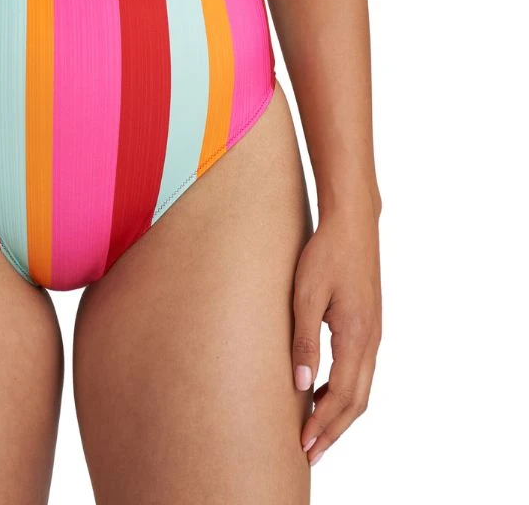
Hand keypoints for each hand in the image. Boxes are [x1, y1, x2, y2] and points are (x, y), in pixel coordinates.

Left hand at [292, 203, 381, 465]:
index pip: (343, 396)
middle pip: (357, 401)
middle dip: (333, 430)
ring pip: (361, 388)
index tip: (303, 446)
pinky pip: (360, 370)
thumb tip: (301, 385)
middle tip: (308, 453)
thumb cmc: (326, 253)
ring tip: (314, 430)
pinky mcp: (368, 324)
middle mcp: (371, 340)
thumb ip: (304, 340)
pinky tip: (323, 391)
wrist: (352, 222)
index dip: (323, 425)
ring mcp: (373, 332)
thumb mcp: (306, 294)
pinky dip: (345, 391)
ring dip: (339, 413)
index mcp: (357, 336)